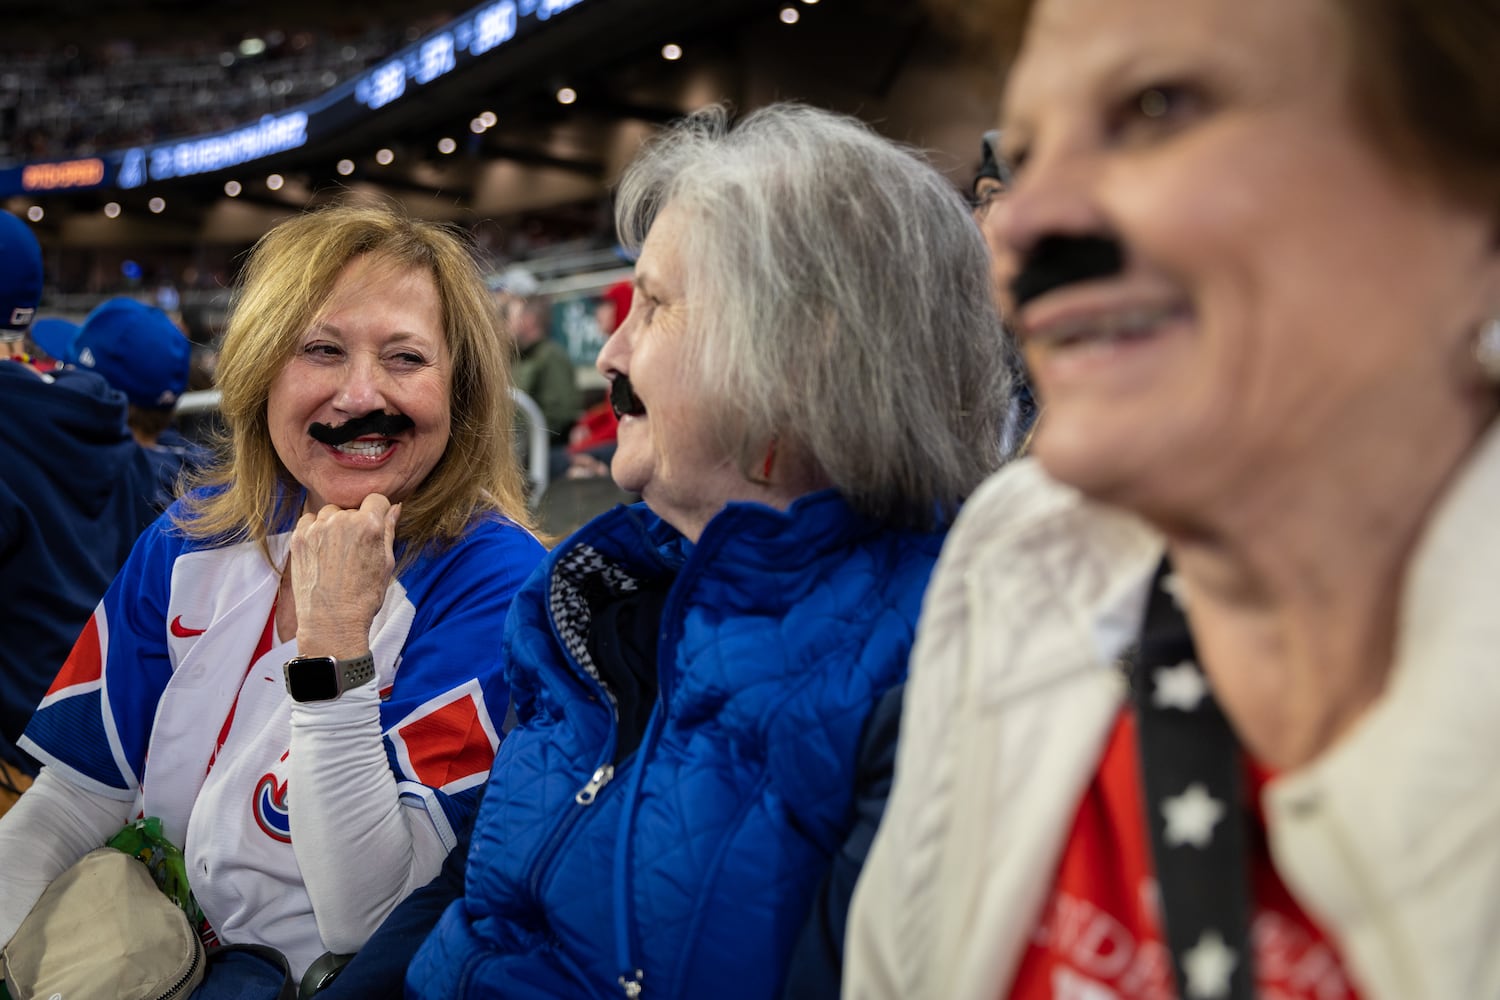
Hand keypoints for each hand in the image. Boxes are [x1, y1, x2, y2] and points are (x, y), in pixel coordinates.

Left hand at [287, 493, 400, 657]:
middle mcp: (342, 521)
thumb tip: (395, 507)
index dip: (378, 512)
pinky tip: (321, 551)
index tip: (375, 526)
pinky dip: (315, 530)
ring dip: (334, 526)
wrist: (331, 622)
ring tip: (336, 552)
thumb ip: (389, 530)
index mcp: (368, 525)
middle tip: (355, 550)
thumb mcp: (386, 563)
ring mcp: (317, 528)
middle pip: (352, 509)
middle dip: (356, 523)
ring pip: (330, 513)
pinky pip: (309, 521)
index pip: (376, 499)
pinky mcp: (299, 538)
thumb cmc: (363, 597)